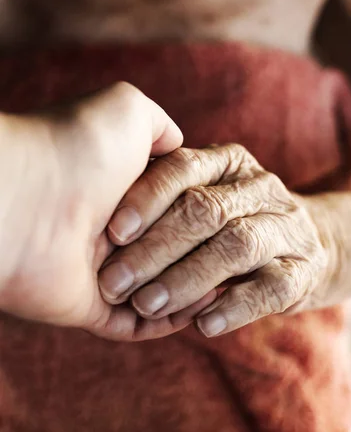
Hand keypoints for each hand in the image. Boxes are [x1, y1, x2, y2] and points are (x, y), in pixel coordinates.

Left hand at [0, 82, 213, 341]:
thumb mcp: (128, 110)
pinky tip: (201, 308)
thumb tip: (178, 145)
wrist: (31, 196)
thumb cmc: (82, 148)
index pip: (183, 209)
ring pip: (162, 289)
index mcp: (126, 189)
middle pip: (177, 250)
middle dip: (202, 253)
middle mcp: (116, 229)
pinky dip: (171, 321)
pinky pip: (139, 325)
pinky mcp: (95, 307)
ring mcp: (105, 268)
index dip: (209, 213)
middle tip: (229, 253)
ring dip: (192, 289)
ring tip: (221, 284)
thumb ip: (159, 127)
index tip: (233, 215)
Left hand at [99, 144, 329, 337]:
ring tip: (147, 305)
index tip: (113, 231)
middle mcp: (261, 187)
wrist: (308, 241)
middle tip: (117, 281)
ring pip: (237, 247)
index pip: (185, 168)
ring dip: (188, 278)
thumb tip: (107, 215)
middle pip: (207, 211)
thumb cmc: (232, 217)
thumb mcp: (207, 189)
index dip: (148, 197)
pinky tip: (202, 325)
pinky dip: (235, 307)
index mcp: (228, 161)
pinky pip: (272, 288)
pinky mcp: (304, 271)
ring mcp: (287, 228)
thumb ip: (168, 191)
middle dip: (158, 247)